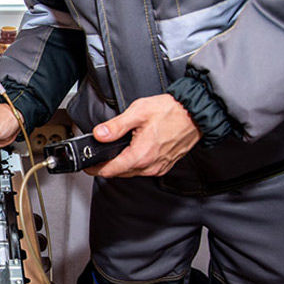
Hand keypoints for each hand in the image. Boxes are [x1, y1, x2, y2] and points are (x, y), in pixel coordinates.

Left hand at [85, 94, 201, 177]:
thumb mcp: (138, 112)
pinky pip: (143, 170)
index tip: (87, 166)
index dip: (95, 169)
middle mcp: (150, 166)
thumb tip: (99, 134)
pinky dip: (134, 164)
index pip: (110, 170)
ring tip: (114, 153)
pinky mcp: (164, 165)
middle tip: (98, 156)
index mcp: (141, 155)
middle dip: (106, 166)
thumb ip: (116, 126)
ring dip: (120, 165)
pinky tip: (132, 152)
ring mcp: (158, 167)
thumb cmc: (172, 111)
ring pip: (131, 172)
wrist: (196, 113)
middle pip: (119, 173)